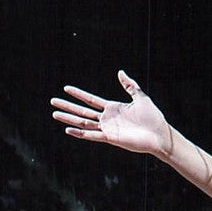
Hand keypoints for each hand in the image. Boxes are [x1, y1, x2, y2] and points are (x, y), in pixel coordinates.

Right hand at [50, 72, 173, 157]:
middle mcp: (107, 119)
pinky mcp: (110, 138)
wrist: (159, 134)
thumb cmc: (152, 117)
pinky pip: (92, 136)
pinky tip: (68, 130)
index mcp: (112, 108)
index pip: (90, 100)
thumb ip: (129, 85)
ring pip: (83, 123)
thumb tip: (120, 72)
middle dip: (67, 106)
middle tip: (53, 101)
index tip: (66, 88)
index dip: (78, 94)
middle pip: (82, 111)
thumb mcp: (140, 96)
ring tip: (55, 113)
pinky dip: (80, 133)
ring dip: (68, 119)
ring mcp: (107, 129)